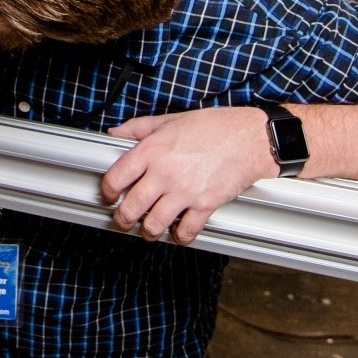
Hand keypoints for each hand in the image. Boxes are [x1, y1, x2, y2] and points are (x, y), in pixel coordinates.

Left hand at [101, 107, 279, 244]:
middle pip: (131, 208)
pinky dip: (179, 237)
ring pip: (154, 224)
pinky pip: (186, 231)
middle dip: (122, 219)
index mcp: (153, 150)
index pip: (116, 177)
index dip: (107, 191)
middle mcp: (165, 173)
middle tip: (123, 220)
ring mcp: (185, 191)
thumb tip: (116, 134)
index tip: (109, 195)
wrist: (250, 138)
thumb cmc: (215, 127)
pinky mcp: (205, 205)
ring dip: (147, 231)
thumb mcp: (171, 120)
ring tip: (148, 230)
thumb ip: (139, 128)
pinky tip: (177, 233)